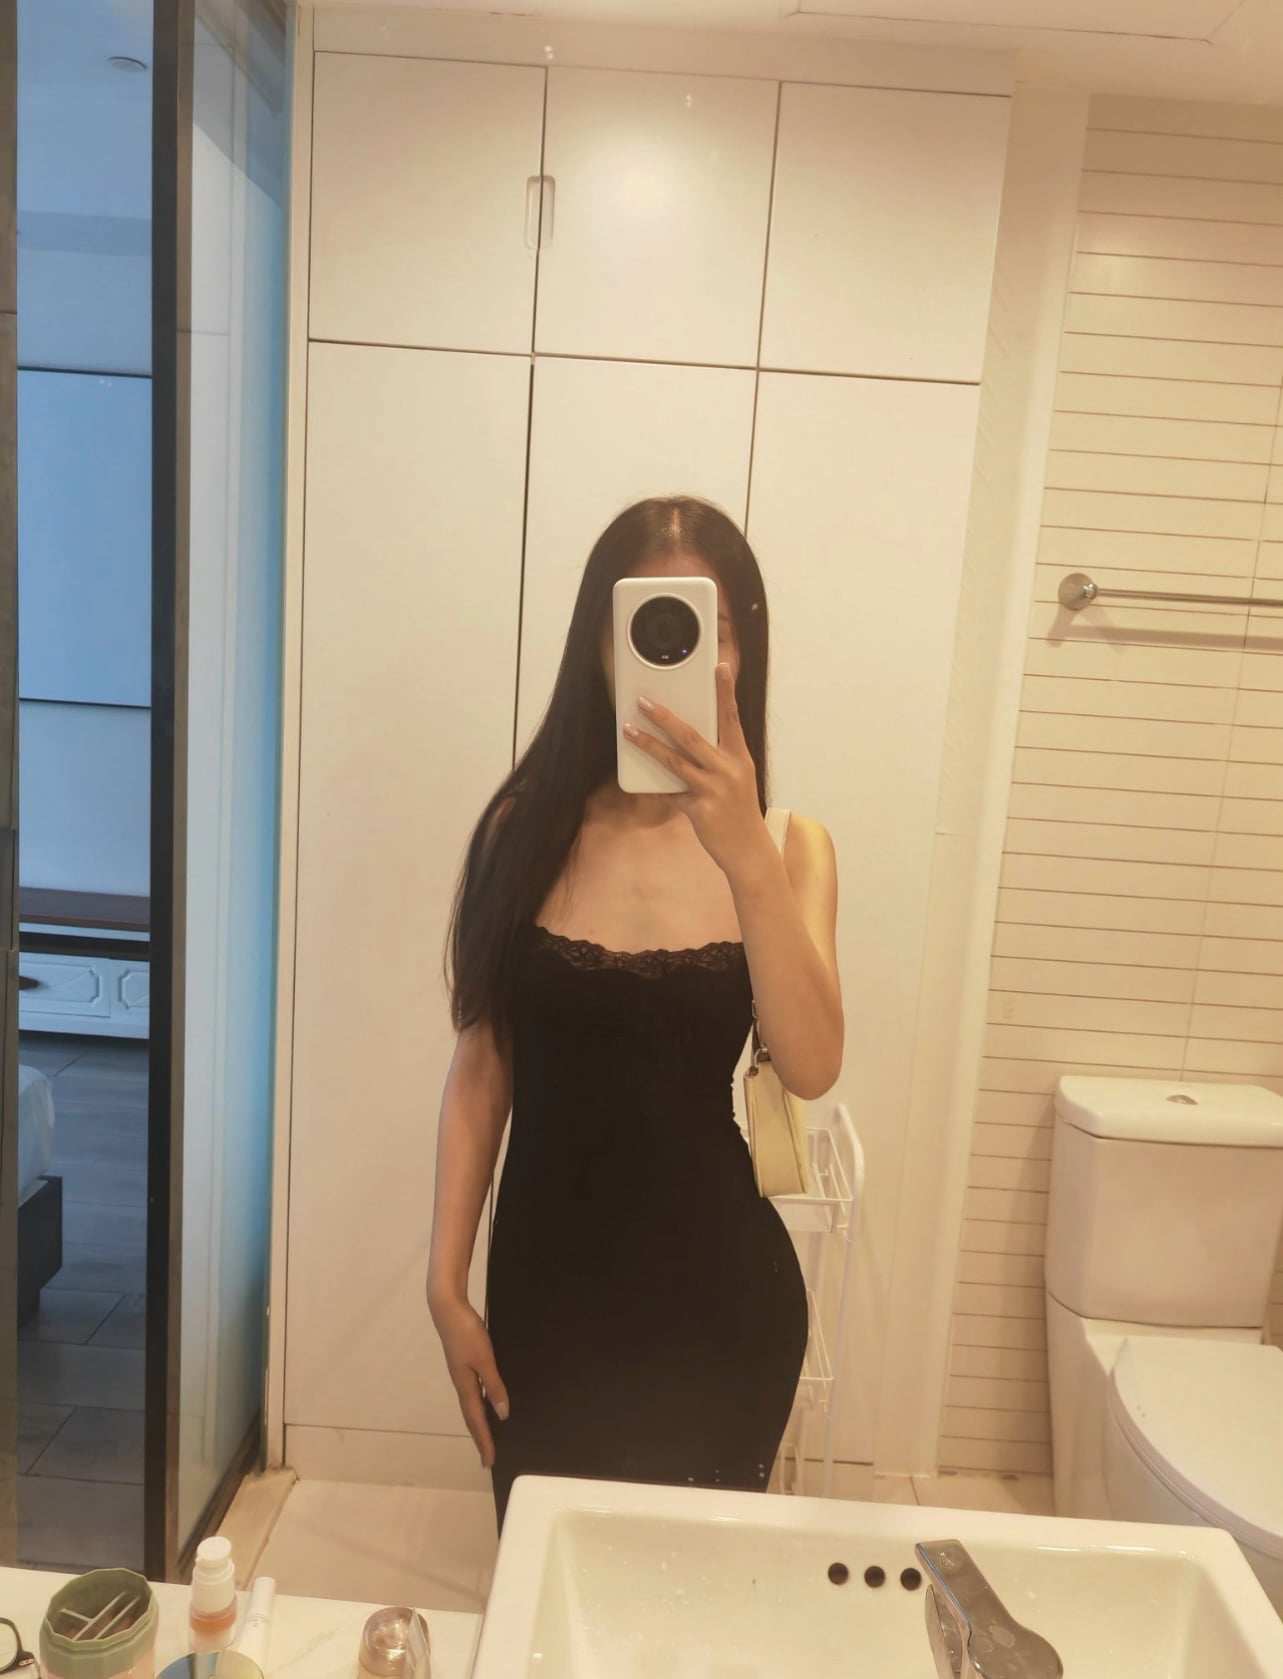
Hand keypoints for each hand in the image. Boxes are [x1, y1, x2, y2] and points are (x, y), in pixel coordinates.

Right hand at [431, 1295, 509, 1467]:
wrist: (447, 1307)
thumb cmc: (466, 1333)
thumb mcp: (485, 1359)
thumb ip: (494, 1385)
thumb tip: (502, 1414)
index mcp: (465, 1385)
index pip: (476, 1420)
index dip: (484, 1441)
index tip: (489, 1462)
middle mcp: (461, 1383)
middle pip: (472, 1416)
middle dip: (480, 1437)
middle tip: (488, 1456)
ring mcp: (461, 1372)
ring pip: (472, 1403)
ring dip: (480, 1421)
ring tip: (489, 1434)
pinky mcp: (464, 1361)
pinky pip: (474, 1390)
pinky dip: (481, 1401)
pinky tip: (489, 1398)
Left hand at [623, 662, 767, 879]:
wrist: (749, 850)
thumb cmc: (739, 811)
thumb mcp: (737, 780)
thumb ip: (716, 761)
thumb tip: (682, 743)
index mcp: (740, 757)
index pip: (731, 717)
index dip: (725, 691)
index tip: (720, 667)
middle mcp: (729, 769)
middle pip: (692, 736)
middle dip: (665, 717)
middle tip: (644, 701)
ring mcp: (715, 789)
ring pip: (675, 761)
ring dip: (648, 744)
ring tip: (628, 731)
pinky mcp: (700, 809)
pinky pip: (671, 793)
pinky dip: (657, 788)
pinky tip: (640, 783)